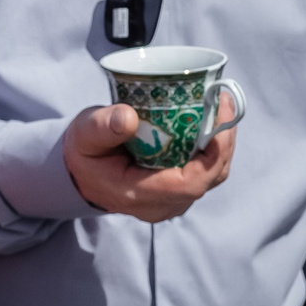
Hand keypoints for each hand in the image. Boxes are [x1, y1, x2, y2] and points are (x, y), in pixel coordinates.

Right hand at [65, 104, 234, 222]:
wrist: (81, 172)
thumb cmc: (84, 151)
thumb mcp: (84, 134)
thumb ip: (103, 127)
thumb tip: (129, 118)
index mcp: (138, 193)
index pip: (189, 184)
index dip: (213, 154)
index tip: (219, 119)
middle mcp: (160, 204)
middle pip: (209, 178)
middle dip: (223, 139)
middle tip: (223, 100)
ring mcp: (172, 201)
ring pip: (212, 175)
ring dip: (222, 141)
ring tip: (221, 105)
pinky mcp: (178, 191)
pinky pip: (206, 171)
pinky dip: (214, 146)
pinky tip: (212, 120)